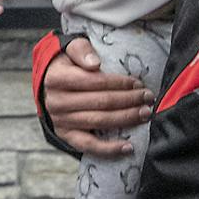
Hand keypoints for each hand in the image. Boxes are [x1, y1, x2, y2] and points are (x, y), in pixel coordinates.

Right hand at [42, 36, 153, 156]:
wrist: (50, 86)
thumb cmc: (68, 66)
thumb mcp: (70, 49)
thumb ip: (81, 50)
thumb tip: (95, 63)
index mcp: (57, 78)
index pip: (94, 81)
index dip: (119, 83)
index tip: (138, 83)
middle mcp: (56, 102)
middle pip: (100, 102)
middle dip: (129, 100)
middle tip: (148, 98)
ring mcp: (61, 121)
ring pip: (99, 122)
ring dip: (126, 119)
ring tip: (145, 114)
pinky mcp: (66, 136)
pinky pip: (89, 146)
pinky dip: (109, 149)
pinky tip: (128, 147)